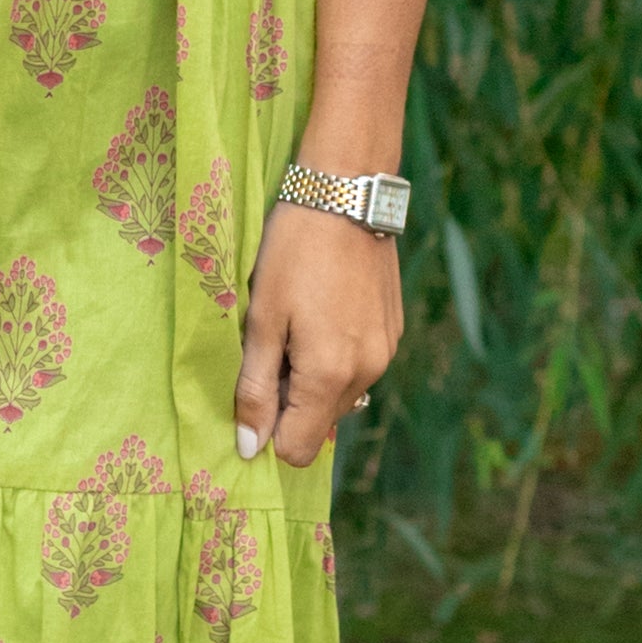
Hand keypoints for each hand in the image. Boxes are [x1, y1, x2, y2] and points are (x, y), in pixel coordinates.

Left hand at [234, 201, 402, 469]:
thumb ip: (254, 389)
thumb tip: (248, 448)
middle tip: (270, 345)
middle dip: (289, 401)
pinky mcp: (393, 332)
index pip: (297, 449)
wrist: (347, 194)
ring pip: (340, 396)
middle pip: (319, 423)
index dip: (267, 431)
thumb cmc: (293, 253)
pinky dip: (335, 356)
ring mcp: (386, 353)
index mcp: (330, 376)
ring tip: (296, 323)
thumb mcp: (261, 319)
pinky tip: (322, 311)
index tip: (252, 390)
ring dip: (312, 377)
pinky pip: (358, 367)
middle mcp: (367, 373)